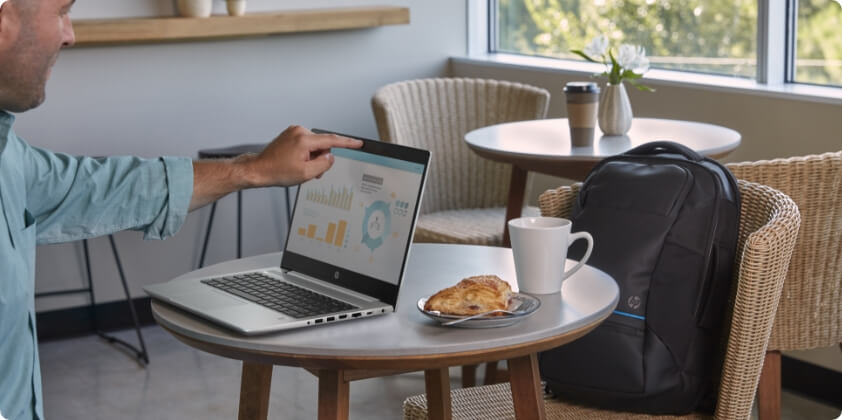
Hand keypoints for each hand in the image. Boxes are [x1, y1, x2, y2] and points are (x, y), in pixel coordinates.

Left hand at [245, 125, 362, 186]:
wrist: (258, 169)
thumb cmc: (277, 171)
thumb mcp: (306, 173)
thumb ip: (323, 164)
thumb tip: (330, 157)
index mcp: (304, 140)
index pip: (332, 140)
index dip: (348, 143)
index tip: (358, 143)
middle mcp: (299, 131)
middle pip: (322, 145)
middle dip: (320, 159)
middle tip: (311, 171)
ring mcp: (293, 132)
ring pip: (314, 146)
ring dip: (312, 157)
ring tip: (300, 168)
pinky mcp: (289, 135)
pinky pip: (306, 144)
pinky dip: (305, 154)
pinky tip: (296, 162)